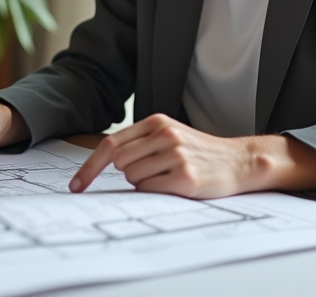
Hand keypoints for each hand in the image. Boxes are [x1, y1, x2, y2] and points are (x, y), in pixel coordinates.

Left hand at [68, 114, 259, 198]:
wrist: (239, 161)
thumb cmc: (199, 152)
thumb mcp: (170, 135)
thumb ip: (140, 142)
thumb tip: (104, 162)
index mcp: (157, 122)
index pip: (110, 144)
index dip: (89, 167)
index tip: (76, 185)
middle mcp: (165, 135)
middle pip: (119, 164)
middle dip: (128, 173)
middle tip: (153, 172)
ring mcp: (176, 156)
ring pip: (133, 179)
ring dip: (144, 183)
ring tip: (169, 176)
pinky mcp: (184, 178)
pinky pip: (150, 191)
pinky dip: (156, 192)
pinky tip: (176, 185)